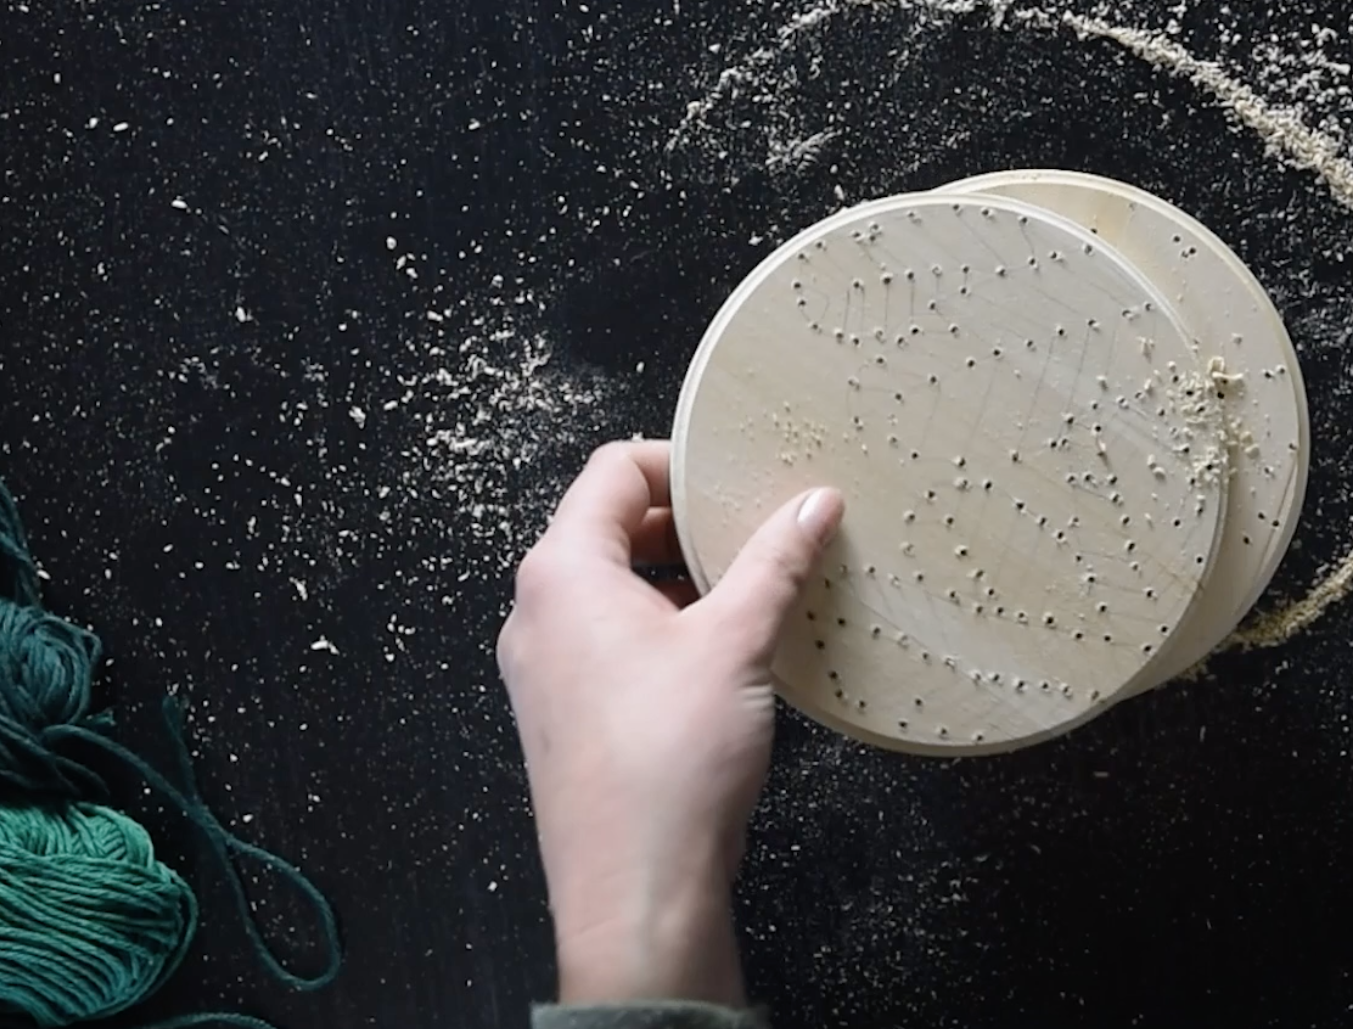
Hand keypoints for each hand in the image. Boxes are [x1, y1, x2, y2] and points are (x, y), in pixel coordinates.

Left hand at [497, 440, 843, 1005]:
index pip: (613, 471)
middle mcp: (539, 614)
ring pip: (615, 589)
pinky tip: (726, 652)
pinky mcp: (568, 716)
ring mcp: (548, 669)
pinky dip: (666, 628)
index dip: (680, 462)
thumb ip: (776, 562)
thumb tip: (813, 505)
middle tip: (756, 529)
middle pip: (611, 527)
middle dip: (688, 524)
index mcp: (562, 574)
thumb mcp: (737, 642)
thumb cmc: (666, 767)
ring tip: (751, 590)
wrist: (637, 889)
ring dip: (681, 579)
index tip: (738, 476)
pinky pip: (614, 642)